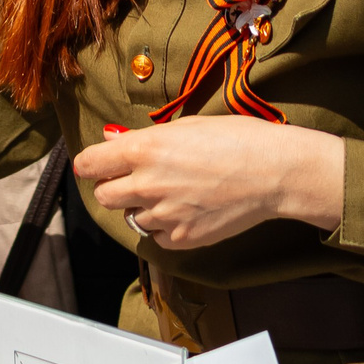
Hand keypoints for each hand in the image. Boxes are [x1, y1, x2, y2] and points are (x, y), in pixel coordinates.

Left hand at [73, 118, 343, 249]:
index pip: (90, 164)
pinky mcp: (182, 238)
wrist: (273, 171)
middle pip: (104, 196)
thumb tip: (112, 139)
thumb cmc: (236, 138)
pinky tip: (186, 211)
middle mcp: (147, 183)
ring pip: (131, 218)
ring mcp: (164, 214)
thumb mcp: (186, 125)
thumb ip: (143, 137)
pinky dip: (164, 227)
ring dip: (142, 208)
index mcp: (144, 149)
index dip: (90, 164)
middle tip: (135, 181)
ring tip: (172, 194)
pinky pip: (157, 236)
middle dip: (114, 188)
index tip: (94, 166)